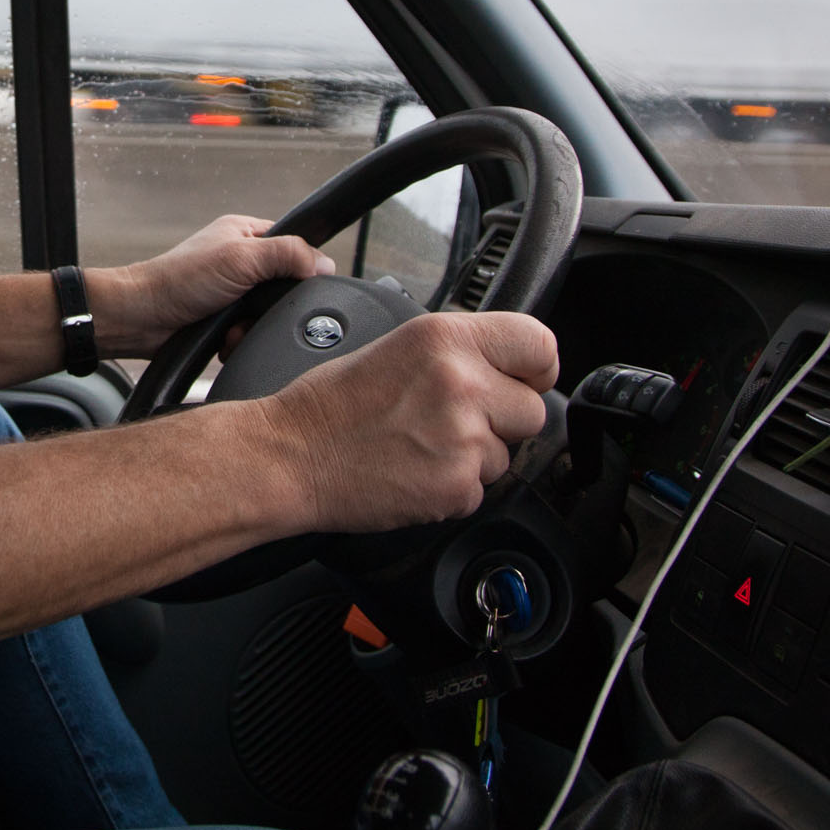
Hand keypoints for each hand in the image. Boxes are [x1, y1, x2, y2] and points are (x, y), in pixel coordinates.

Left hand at [93, 214, 333, 357]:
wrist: (140, 319)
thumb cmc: (179, 280)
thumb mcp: (241, 259)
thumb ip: (286, 255)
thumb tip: (324, 264)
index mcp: (245, 234)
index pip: (293, 245)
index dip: (300, 267)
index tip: (296, 285)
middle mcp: (240, 260)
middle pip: (283, 286)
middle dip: (271, 306)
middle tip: (254, 309)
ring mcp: (231, 292)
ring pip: (267, 314)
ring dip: (253, 327)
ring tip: (233, 327)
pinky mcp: (223, 320)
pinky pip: (249, 333)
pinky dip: (240, 341)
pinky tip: (226, 340)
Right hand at [255, 311, 560, 531]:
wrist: (290, 456)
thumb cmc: (329, 404)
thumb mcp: (396, 345)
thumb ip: (456, 351)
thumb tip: (503, 366)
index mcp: (445, 339)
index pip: (540, 344)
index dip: (535, 368)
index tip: (524, 380)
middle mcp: (462, 384)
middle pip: (532, 410)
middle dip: (501, 420)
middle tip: (453, 421)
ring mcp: (462, 439)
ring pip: (505, 455)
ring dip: (473, 457)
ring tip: (420, 445)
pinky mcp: (455, 487)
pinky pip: (479, 490)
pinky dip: (451, 488)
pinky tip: (413, 470)